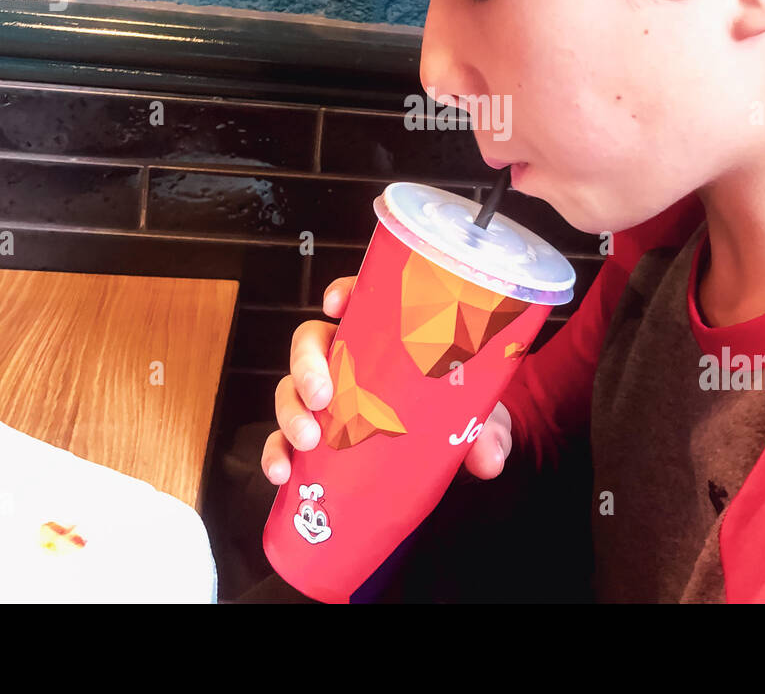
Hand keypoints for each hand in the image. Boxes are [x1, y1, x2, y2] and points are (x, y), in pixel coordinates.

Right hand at [261, 275, 513, 483]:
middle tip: (323, 395)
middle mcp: (349, 359)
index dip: (342, 293)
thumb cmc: (458, 412)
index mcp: (386, 336)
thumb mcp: (477, 417)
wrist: (449, 451)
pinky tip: (282, 471)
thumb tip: (489, 458)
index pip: (358, 299)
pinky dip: (276, 453)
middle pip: (310, 342)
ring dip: (291, 411)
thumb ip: (487, 432)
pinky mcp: (317, 436)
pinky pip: (283, 438)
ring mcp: (329, 397)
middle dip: (308, 364)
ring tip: (308, 440)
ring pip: (290, 387)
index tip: (337, 304)